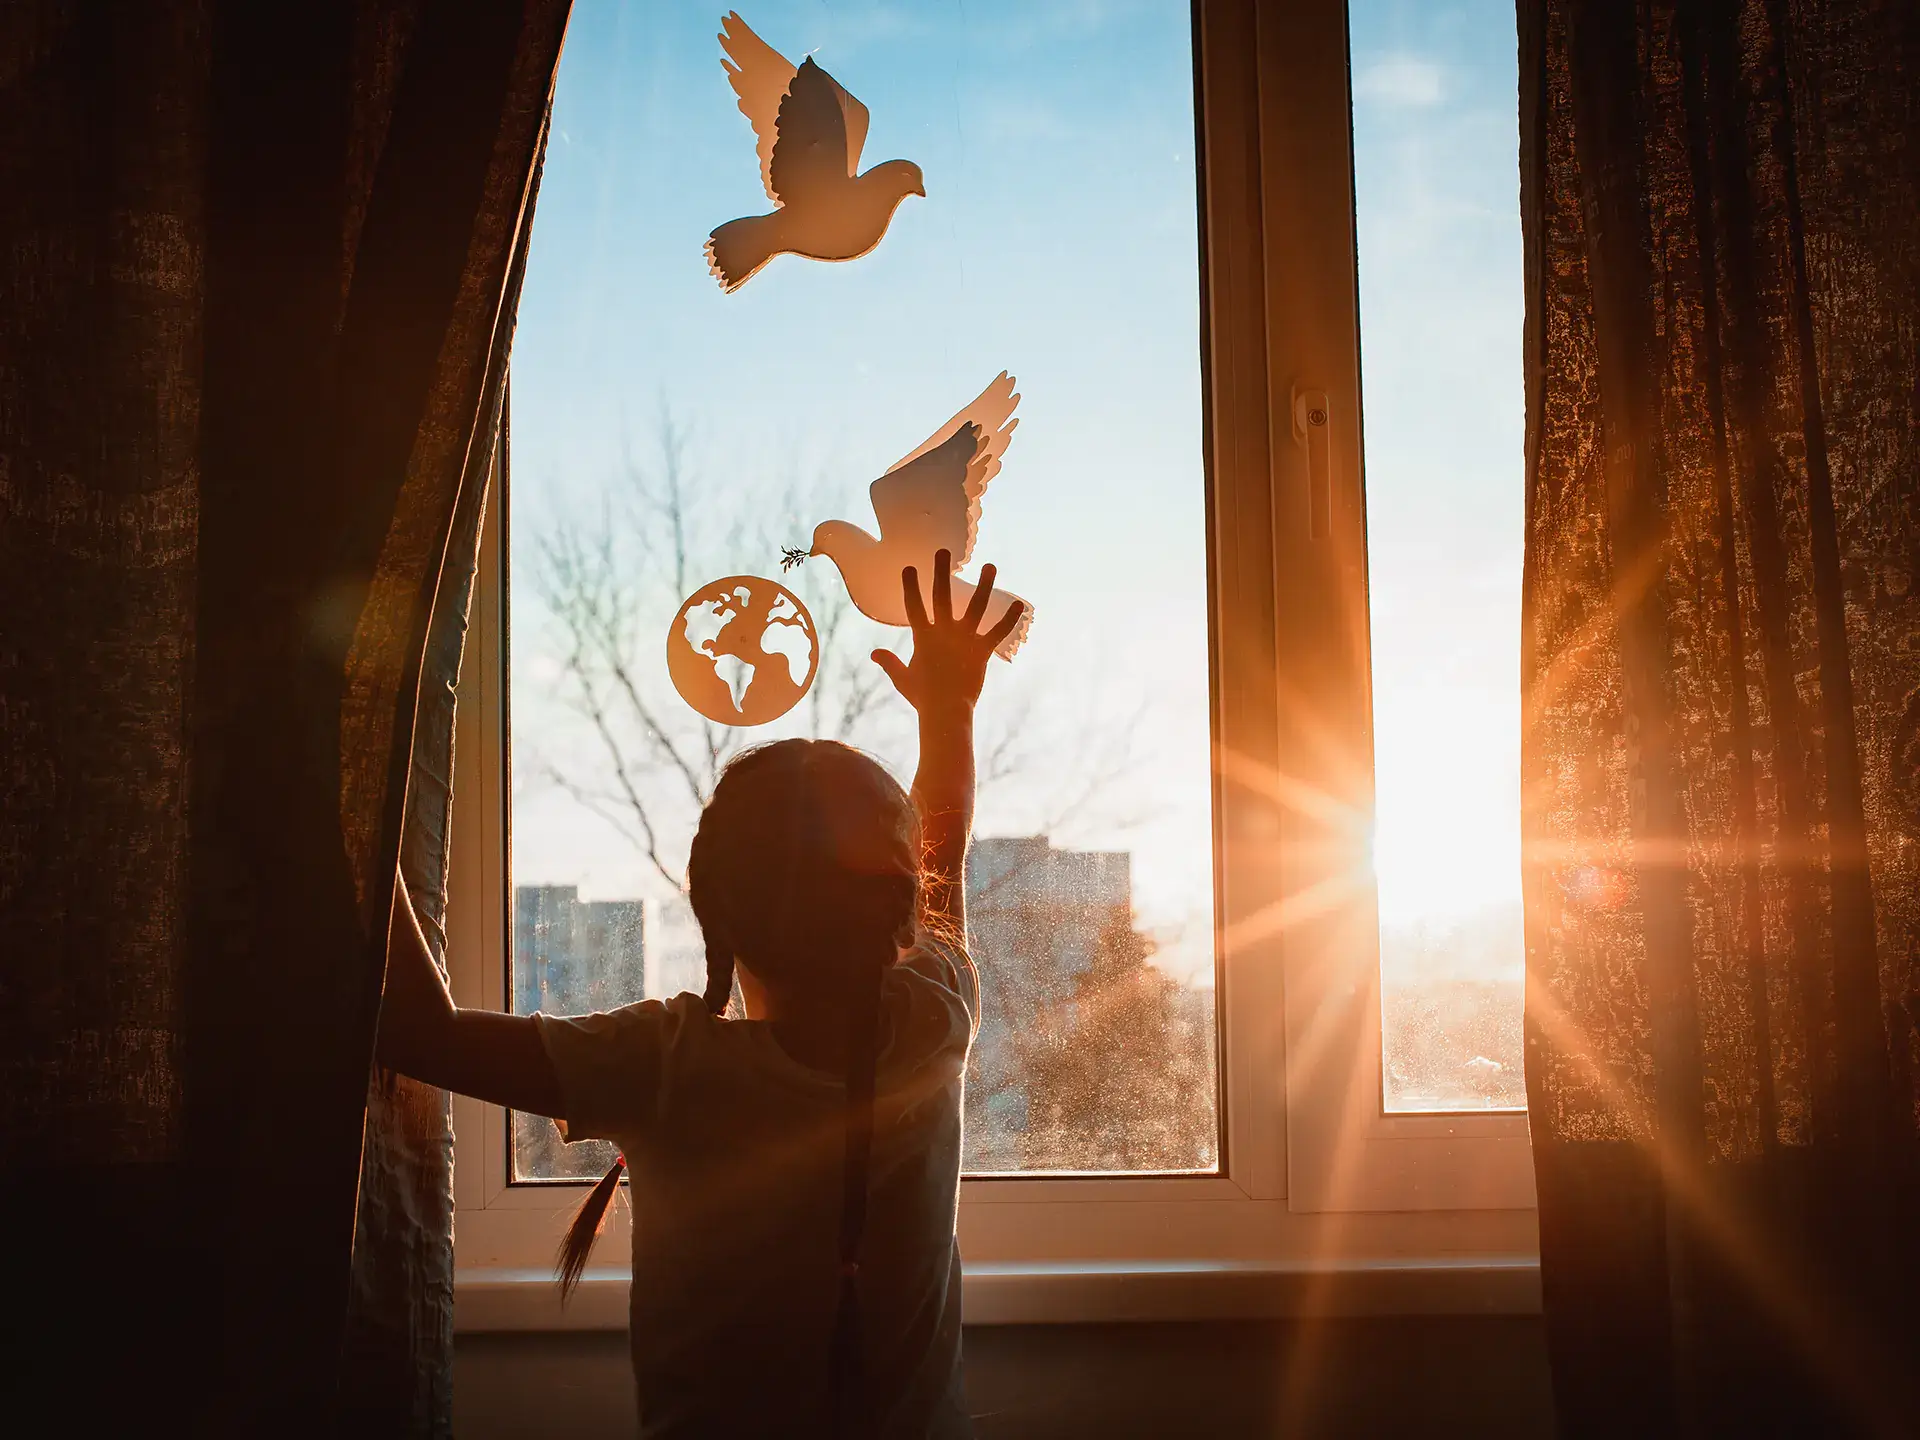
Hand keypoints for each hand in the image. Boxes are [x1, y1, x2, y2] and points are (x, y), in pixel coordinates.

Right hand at [871, 550, 1024, 714]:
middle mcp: (943, 632)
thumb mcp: (902, 678)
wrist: (944, 711)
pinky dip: (1009, 618)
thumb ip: (889, 662)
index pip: (914, 605)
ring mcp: (964, 639)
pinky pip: (997, 631)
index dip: (911, 586)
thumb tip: (874, 653)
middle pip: (942, 595)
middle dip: (941, 571)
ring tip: (990, 566)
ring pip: (975, 606)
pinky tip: (1019, 604)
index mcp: (923, 637)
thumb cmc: (922, 697)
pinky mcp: (981, 650)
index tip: (910, 567)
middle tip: (943, 551)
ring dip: (984, 585)